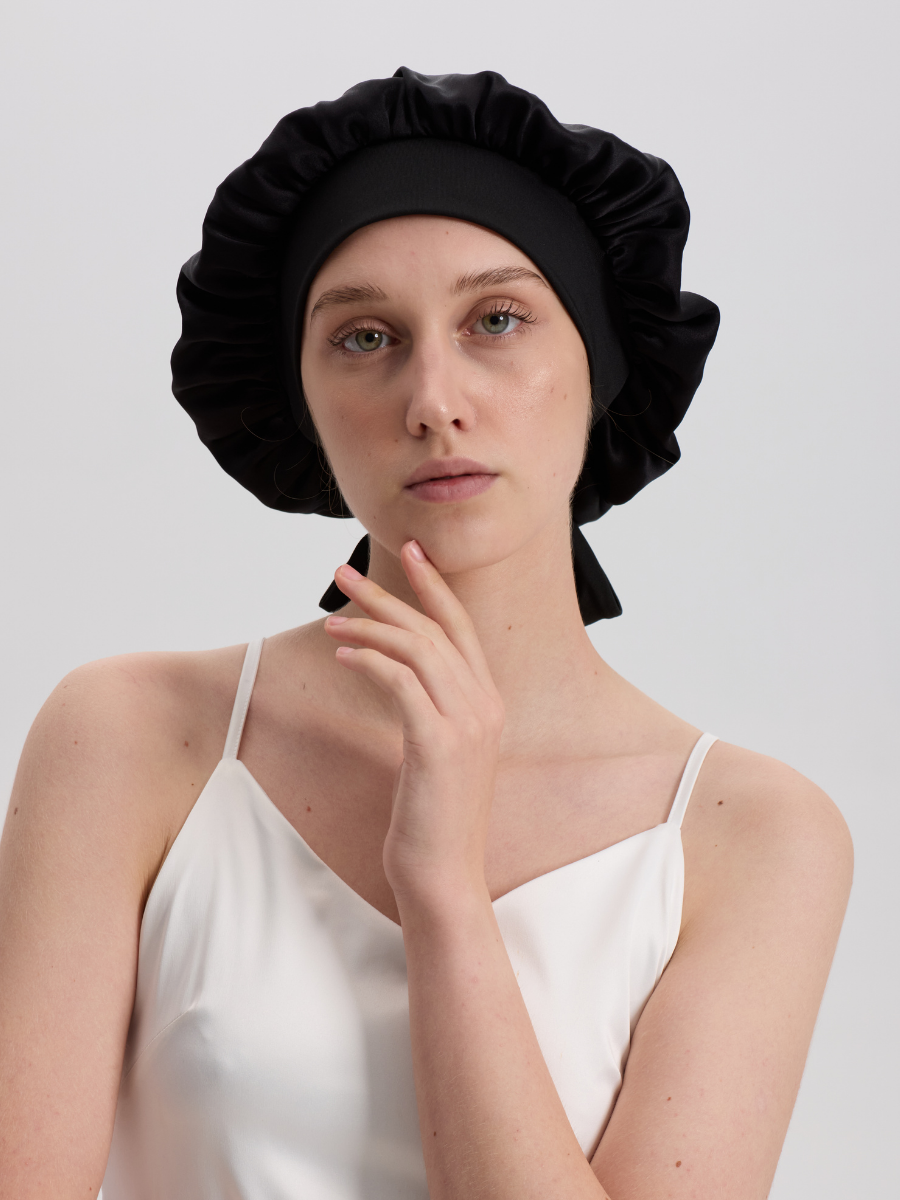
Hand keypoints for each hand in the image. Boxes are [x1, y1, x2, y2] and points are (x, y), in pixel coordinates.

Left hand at [324, 540, 503, 910]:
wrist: (444, 876)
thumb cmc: (433, 818)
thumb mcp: (437, 753)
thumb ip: (429, 710)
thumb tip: (395, 674)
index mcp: (487, 703)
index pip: (461, 627)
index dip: (435, 584)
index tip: (409, 550)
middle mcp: (485, 705)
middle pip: (433, 628)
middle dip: (387, 594)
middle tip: (343, 571)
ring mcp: (467, 724)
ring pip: (416, 648)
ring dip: (369, 626)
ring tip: (332, 620)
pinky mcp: (440, 744)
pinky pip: (400, 682)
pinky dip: (370, 661)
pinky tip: (342, 655)